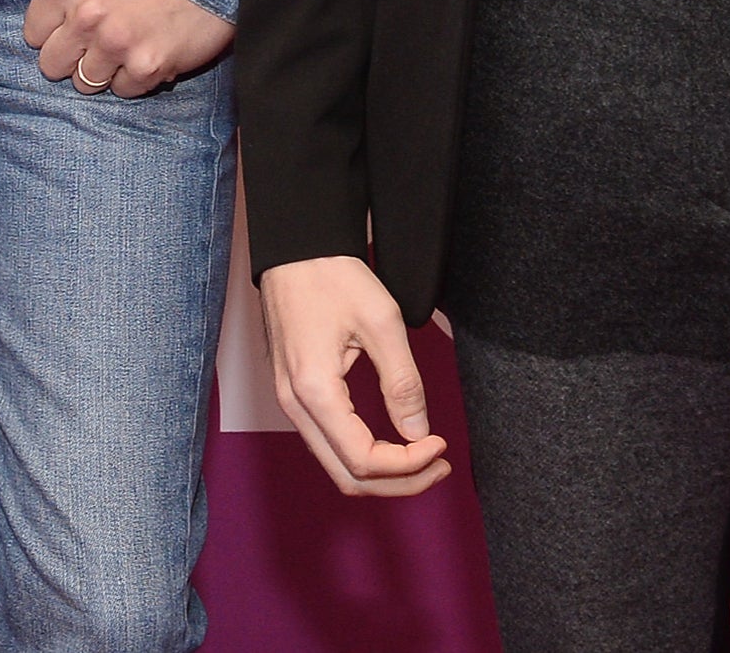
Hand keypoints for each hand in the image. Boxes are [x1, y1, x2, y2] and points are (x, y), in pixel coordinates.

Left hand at [21, 0, 233, 96]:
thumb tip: (55, 16)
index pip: (33, 31)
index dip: (51, 35)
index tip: (68, 33)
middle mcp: (85, 16)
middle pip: (51, 64)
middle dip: (72, 59)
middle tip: (94, 48)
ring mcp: (115, 44)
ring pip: (85, 83)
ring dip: (103, 71)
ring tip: (124, 50)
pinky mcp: (145, 67)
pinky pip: (123, 90)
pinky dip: (134, 78)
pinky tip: (147, 54)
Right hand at [261, 255, 450, 497]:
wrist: (294, 248)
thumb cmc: (332, 275)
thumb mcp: (381, 323)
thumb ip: (403, 383)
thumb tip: (418, 433)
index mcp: (314, 390)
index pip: (364, 460)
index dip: (409, 464)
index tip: (440, 443)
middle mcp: (294, 404)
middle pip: (347, 476)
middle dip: (399, 482)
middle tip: (440, 465)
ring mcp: (289, 400)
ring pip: (335, 464)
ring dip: (381, 472)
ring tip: (423, 456)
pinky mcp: (293, 392)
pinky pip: (326, 443)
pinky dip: (362, 454)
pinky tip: (392, 440)